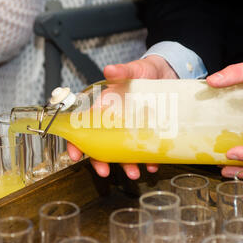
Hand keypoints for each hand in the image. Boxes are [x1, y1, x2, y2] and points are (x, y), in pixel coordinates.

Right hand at [68, 55, 178, 178]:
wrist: (166, 73)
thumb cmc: (144, 71)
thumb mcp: (133, 70)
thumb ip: (122, 71)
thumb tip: (110, 69)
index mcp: (106, 107)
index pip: (86, 126)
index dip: (77, 141)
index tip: (75, 155)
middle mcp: (117, 122)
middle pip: (103, 145)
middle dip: (101, 161)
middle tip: (104, 172)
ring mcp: (133, 129)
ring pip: (124, 152)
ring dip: (127, 165)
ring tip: (134, 173)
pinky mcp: (150, 133)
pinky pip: (147, 150)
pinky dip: (150, 160)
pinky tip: (153, 165)